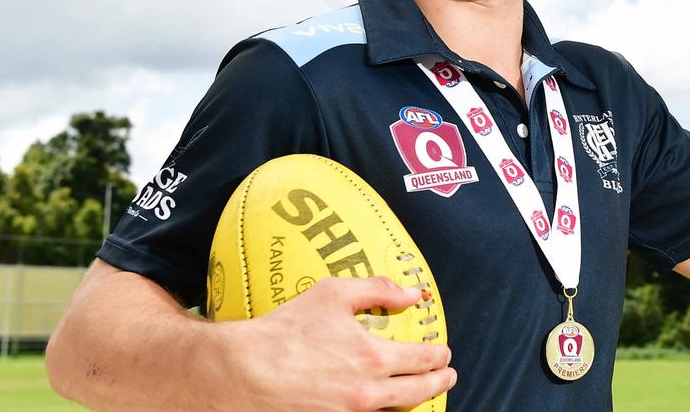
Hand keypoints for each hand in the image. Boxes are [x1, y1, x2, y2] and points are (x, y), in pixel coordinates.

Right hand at [224, 276, 455, 410]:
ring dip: (413, 401)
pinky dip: (383, 410)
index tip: (444, 353)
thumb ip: (379, 289)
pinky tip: (384, 404)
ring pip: (395, 410)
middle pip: (418, 392)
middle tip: (447, 376)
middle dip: (438, 382)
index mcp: (374, 357)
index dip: (439, 356)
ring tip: (420, 392)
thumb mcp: (334, 294)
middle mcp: (366, 392)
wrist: (242, 371)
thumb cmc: (286, 330)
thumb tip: (414, 293)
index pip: (422, 359)